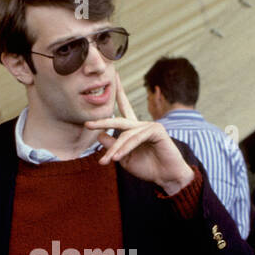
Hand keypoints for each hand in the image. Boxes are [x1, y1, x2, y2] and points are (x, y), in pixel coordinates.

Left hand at [84, 78, 194, 194]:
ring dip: (115, 149)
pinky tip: (118, 157)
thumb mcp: (124, 157)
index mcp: (135, 130)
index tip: (115, 78)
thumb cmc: (148, 168)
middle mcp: (142, 125)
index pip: (125, 109)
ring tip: (106, 161)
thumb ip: (112, 146)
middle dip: (103, 122)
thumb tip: (99, 135)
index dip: (119, 94)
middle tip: (87, 124)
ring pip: (125, 135)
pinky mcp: (157, 131)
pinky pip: (135, 138)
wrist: (167, 177)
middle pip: (119, 120)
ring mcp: (150, 126)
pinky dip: (125, 148)